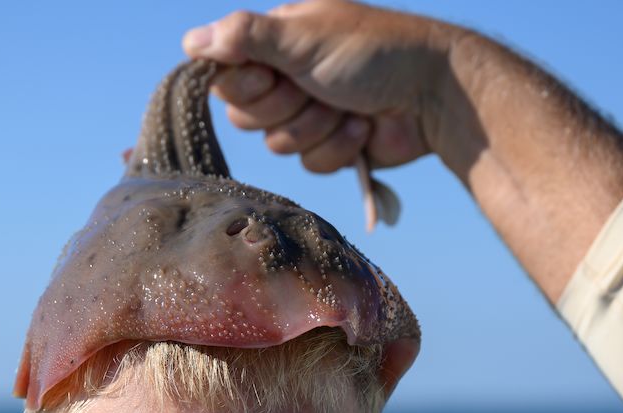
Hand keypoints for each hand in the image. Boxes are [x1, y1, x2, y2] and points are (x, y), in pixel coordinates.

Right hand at [182, 0, 453, 174]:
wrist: (432, 95)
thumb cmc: (373, 52)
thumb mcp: (303, 37)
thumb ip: (243, 37)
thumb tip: (190, 43)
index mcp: (277, 40)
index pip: (225, 75)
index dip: (245, 84)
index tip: (273, 74)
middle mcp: (288, 74)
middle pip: (245, 114)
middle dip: (285, 108)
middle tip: (317, 88)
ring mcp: (310, 110)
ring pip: (278, 144)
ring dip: (316, 129)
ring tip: (348, 107)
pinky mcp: (332, 145)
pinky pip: (310, 164)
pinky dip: (337, 149)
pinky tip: (363, 129)